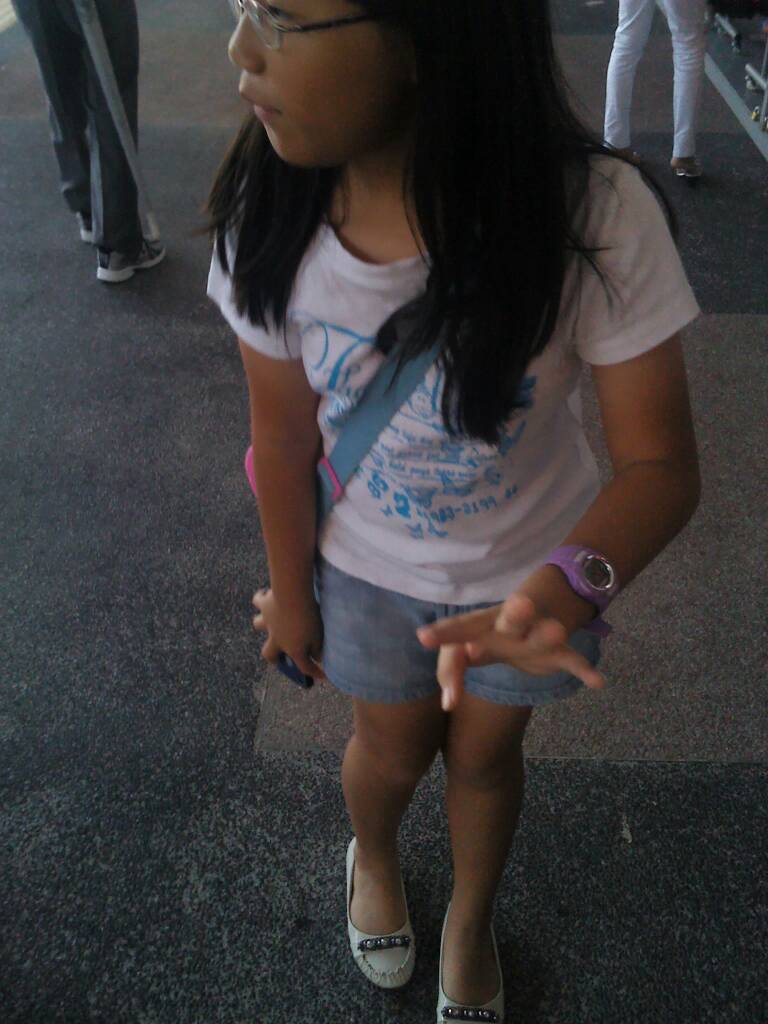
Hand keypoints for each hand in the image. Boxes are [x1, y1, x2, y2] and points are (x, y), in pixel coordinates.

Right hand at [251, 587, 325, 680]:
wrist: (292, 597)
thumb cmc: (308, 618)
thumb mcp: (319, 637)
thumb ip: (317, 649)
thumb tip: (318, 658)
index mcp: (293, 649)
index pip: (304, 667)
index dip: (314, 673)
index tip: (324, 676)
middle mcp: (276, 638)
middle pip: (269, 654)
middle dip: (274, 657)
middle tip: (280, 654)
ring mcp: (268, 621)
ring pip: (258, 626)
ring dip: (262, 624)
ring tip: (269, 620)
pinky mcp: (264, 604)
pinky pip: (258, 601)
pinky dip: (260, 598)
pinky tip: (264, 595)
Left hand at [416, 593, 604, 711]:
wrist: (544, 603)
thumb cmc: (494, 632)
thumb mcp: (471, 644)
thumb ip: (452, 669)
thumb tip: (448, 703)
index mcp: (483, 622)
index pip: (462, 625)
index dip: (445, 633)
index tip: (423, 637)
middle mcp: (511, 623)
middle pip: (511, 618)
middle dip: (516, 614)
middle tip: (518, 604)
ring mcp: (537, 634)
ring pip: (543, 634)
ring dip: (548, 634)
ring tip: (557, 630)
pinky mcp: (558, 650)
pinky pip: (572, 659)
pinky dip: (583, 669)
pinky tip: (596, 682)